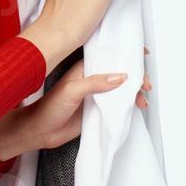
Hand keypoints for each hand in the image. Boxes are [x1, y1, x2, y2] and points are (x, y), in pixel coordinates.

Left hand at [0, 45, 152, 158]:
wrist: (40, 132)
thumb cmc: (49, 107)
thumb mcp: (72, 91)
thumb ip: (95, 83)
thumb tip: (121, 76)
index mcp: (85, 68)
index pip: (109, 56)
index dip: (126, 53)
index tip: (142, 53)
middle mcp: (93, 80)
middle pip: (120, 73)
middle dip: (136, 75)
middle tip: (145, 84)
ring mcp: (98, 96)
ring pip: (122, 90)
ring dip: (135, 92)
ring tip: (142, 99)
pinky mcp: (100, 111)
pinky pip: (119, 106)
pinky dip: (130, 105)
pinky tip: (137, 108)